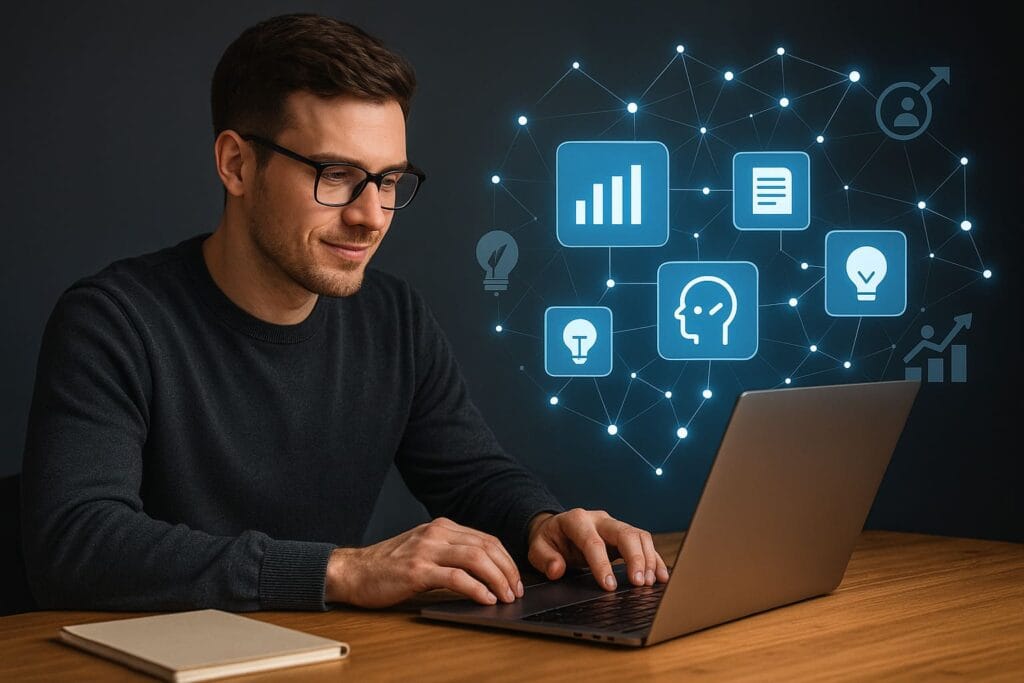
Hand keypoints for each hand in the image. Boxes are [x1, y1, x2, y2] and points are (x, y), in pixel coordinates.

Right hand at [324, 517, 523, 607]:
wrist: (353, 572)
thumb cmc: (388, 566)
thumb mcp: (423, 549)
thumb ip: (449, 553)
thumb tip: (485, 572)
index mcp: (441, 527)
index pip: (486, 539)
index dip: (506, 559)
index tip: (514, 578)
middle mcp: (436, 533)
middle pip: (486, 547)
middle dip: (507, 570)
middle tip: (515, 590)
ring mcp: (426, 550)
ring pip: (476, 558)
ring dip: (497, 579)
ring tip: (505, 596)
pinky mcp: (417, 571)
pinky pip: (456, 577)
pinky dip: (476, 589)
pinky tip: (485, 599)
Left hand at [527, 509, 668, 590]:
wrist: (556, 528)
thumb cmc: (549, 539)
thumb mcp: (538, 548)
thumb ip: (545, 559)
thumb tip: (556, 569)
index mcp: (576, 520)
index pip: (593, 541)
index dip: (602, 564)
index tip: (609, 586)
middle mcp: (599, 519)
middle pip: (624, 533)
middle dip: (635, 558)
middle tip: (639, 583)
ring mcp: (614, 525)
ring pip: (638, 536)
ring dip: (648, 559)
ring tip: (649, 583)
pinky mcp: (624, 535)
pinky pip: (644, 543)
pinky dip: (654, 559)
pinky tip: (660, 576)